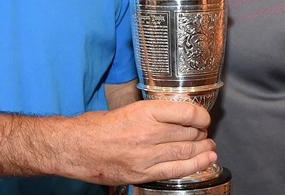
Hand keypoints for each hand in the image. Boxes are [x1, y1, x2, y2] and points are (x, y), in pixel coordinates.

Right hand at [49, 99, 216, 185]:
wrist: (75, 147)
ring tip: (209, 147)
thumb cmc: (94, 127)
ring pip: (185, 152)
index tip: (203, 117)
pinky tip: (204, 162)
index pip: (186, 111)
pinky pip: (175, 170)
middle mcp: (148, 133)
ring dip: (202, 150)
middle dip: (200, 133)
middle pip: (188, 133)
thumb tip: (173, 116)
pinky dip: (194, 166)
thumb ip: (150, 113)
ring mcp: (146, 156)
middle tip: (204, 133)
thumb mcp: (125, 109)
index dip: (200, 115)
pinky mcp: (142, 173)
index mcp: (144, 112)